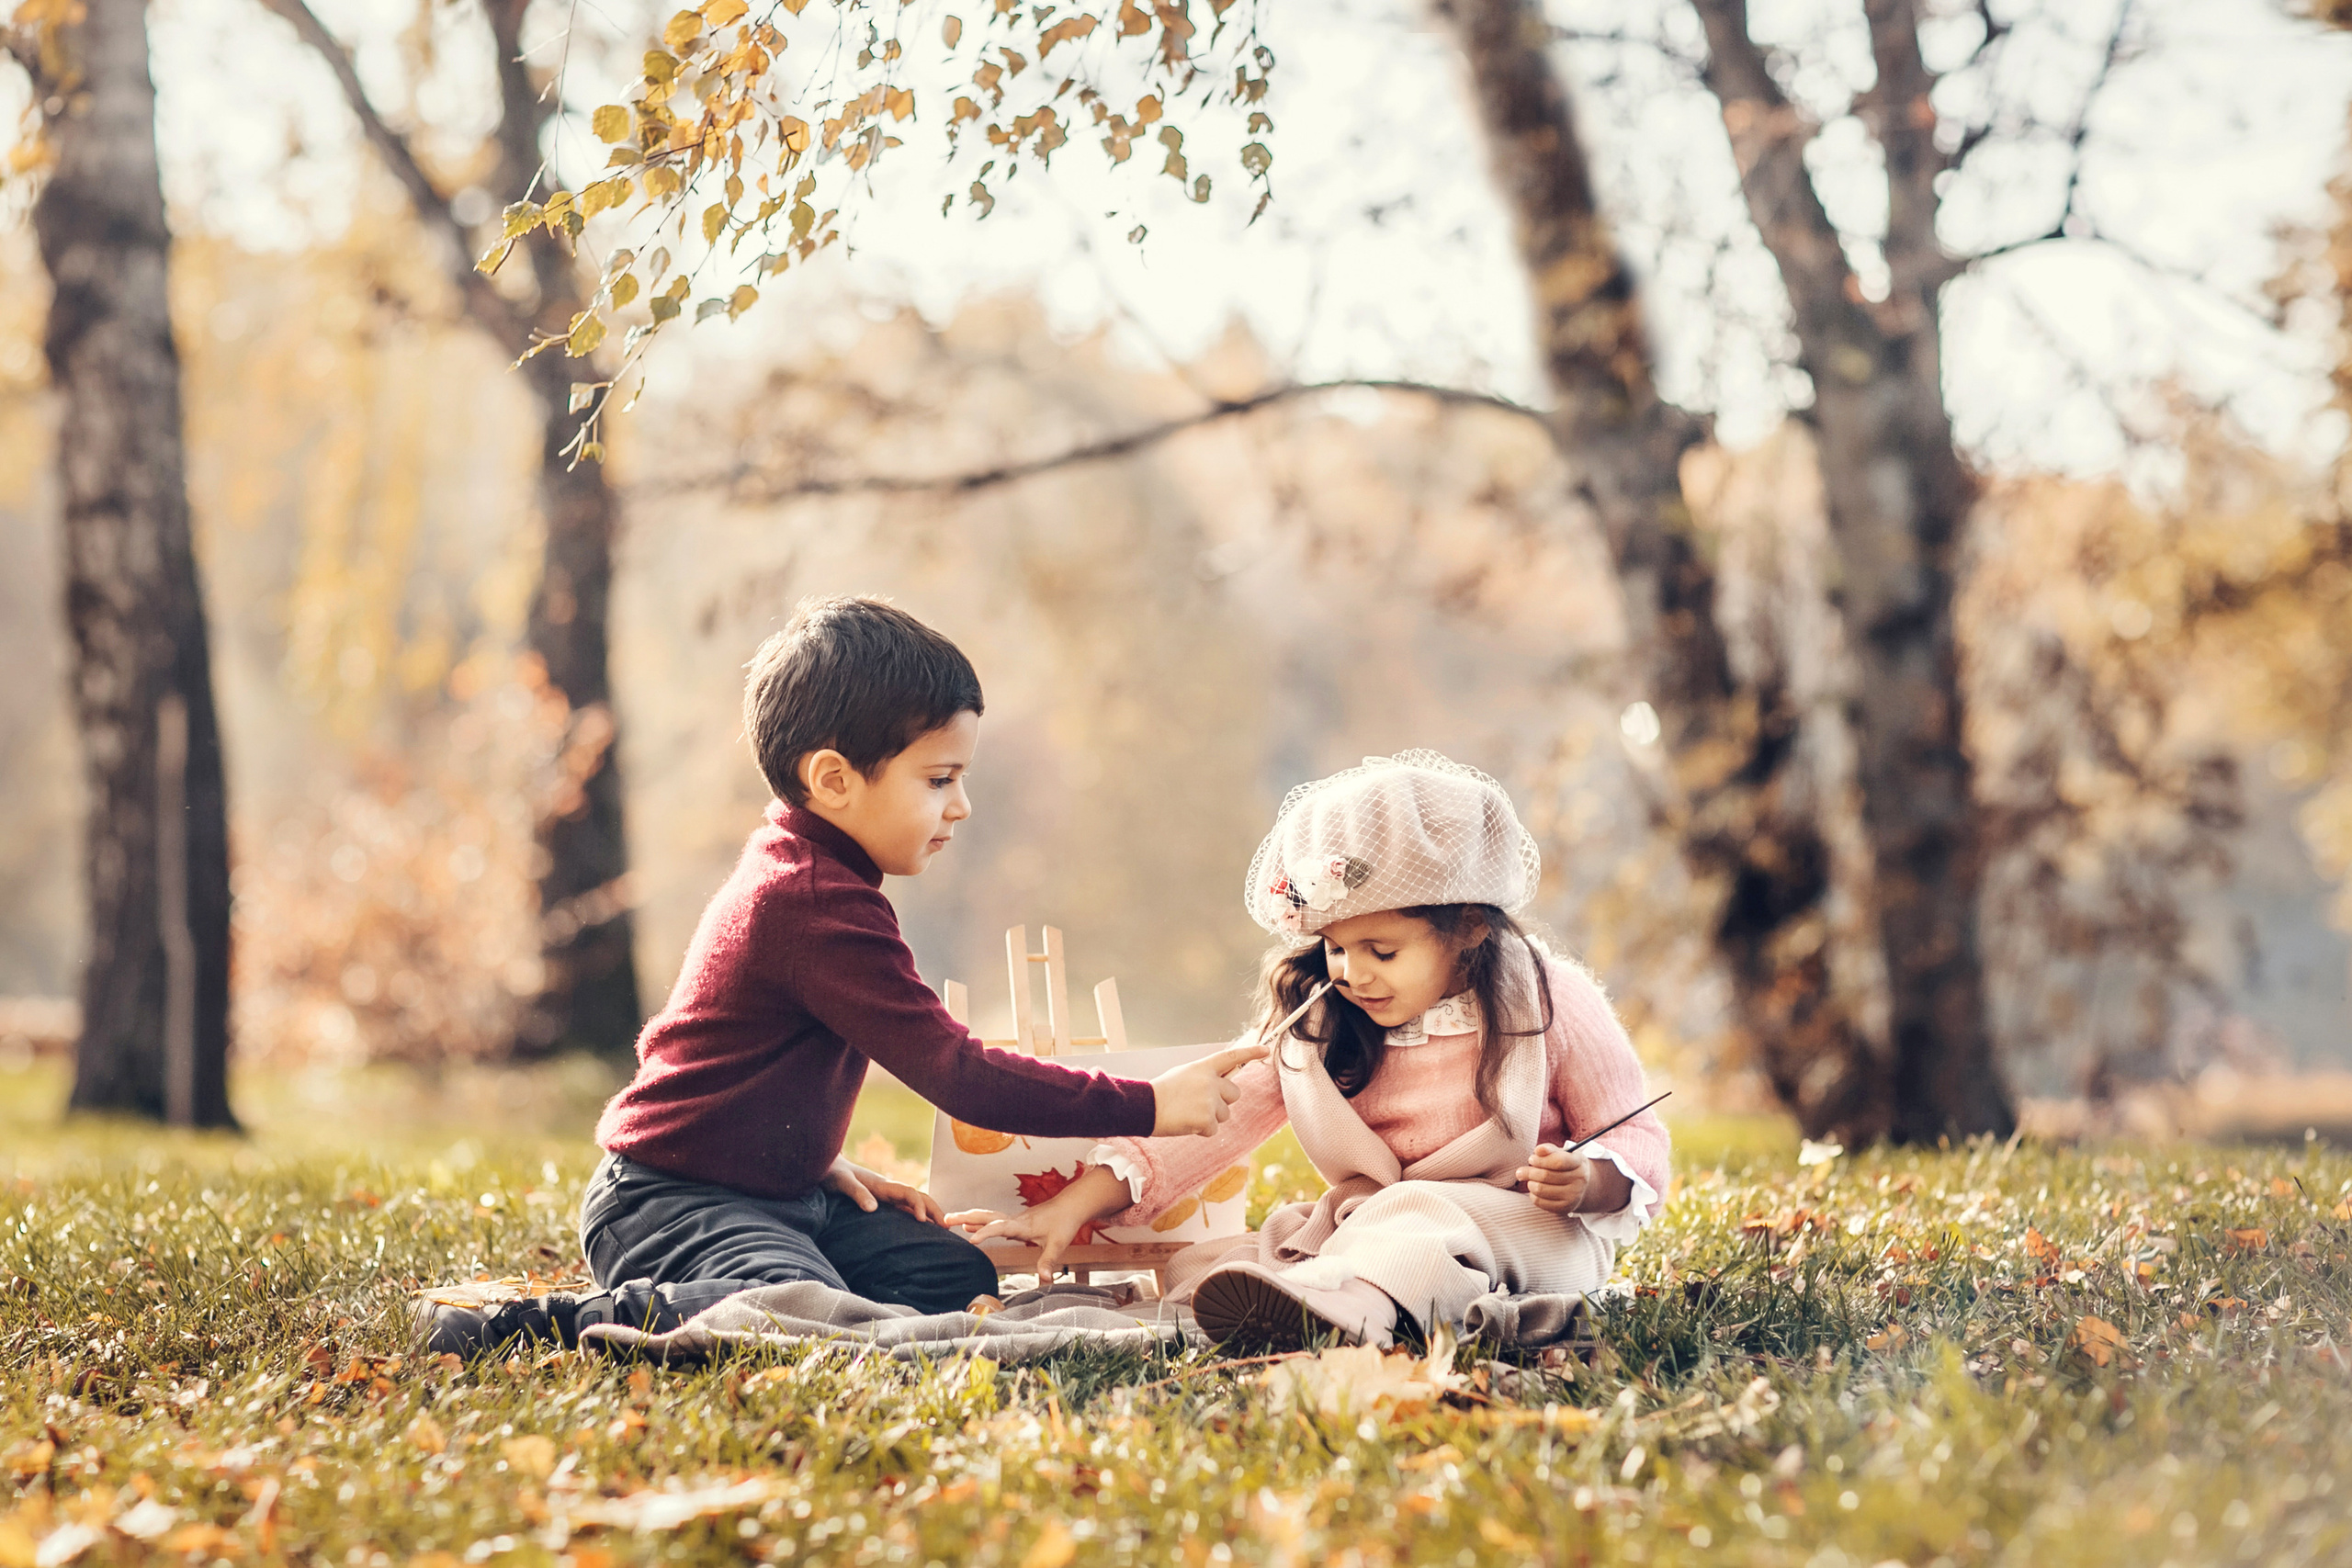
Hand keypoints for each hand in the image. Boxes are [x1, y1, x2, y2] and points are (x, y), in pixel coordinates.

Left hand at [823, 1158, 945, 1225]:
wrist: (825, 1166)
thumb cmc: (832, 1174)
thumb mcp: (842, 1183)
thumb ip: (857, 1193)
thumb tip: (873, 1208)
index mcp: (882, 1185)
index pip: (909, 1193)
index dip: (919, 1206)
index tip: (922, 1221)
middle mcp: (888, 1189)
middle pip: (918, 1197)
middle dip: (934, 1210)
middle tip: (947, 1227)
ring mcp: (885, 1195)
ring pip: (914, 1203)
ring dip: (929, 1213)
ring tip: (941, 1230)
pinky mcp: (880, 1201)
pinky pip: (903, 1208)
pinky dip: (916, 1216)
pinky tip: (919, 1228)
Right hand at [951, 1165, 1129, 1281]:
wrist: (1072, 1205)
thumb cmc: (1064, 1223)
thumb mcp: (1058, 1244)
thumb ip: (1048, 1261)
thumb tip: (1045, 1279)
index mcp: (1022, 1225)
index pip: (1000, 1227)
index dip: (986, 1233)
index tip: (971, 1240)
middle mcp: (1015, 1220)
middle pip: (986, 1216)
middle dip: (966, 1218)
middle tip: (945, 1219)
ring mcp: (1014, 1220)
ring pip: (987, 1216)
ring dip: (968, 1217)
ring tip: (948, 1220)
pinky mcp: (1015, 1222)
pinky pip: (992, 1220)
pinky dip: (978, 1221)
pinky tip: (969, 1225)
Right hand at [1149, 1041, 1268, 1136]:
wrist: (1145, 1107)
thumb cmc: (1162, 1093)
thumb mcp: (1184, 1075)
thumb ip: (1205, 1078)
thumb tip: (1222, 1087)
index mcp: (1203, 1067)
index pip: (1231, 1057)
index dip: (1250, 1052)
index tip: (1266, 1050)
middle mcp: (1210, 1081)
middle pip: (1234, 1094)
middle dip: (1223, 1102)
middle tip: (1200, 1104)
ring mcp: (1209, 1100)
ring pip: (1225, 1114)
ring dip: (1210, 1118)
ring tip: (1188, 1113)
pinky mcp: (1206, 1119)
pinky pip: (1213, 1129)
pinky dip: (1201, 1130)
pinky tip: (1186, 1123)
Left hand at [1517, 1145, 1633, 1214]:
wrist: (1582, 1187)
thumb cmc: (1566, 1166)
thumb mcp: (1563, 1153)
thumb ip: (1550, 1150)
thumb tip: (1538, 1150)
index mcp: (1579, 1162)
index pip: (1558, 1161)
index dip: (1540, 1160)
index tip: (1531, 1158)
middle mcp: (1579, 1180)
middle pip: (1545, 1176)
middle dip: (1529, 1172)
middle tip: (1522, 1171)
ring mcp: (1573, 1196)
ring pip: (1540, 1189)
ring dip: (1530, 1183)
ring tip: (1530, 1180)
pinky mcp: (1565, 1208)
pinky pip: (1539, 1202)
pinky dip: (1532, 1195)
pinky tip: (1536, 1190)